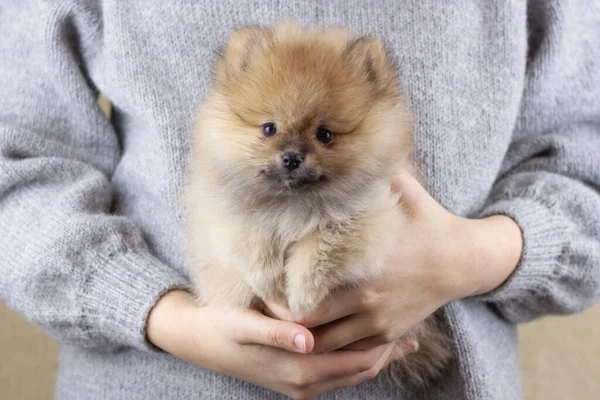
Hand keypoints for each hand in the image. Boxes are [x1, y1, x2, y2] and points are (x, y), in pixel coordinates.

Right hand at [146, 290, 415, 398]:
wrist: (199, 341)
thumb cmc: (222, 326)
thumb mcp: (244, 326)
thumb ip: (275, 334)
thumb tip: (307, 341)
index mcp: (297, 370)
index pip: (355, 361)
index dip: (383, 346)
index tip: (406, 323)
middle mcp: (303, 383)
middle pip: (359, 370)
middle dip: (386, 353)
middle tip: (413, 331)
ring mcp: (300, 384)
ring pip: (350, 374)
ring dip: (375, 358)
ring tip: (399, 340)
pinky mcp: (295, 379)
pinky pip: (336, 374)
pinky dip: (356, 361)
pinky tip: (364, 345)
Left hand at [267, 172, 522, 352]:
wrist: (464, 261)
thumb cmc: (427, 222)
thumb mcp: (402, 190)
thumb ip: (370, 173)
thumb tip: (344, 144)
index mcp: (362, 269)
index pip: (303, 296)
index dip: (278, 297)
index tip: (265, 285)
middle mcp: (367, 301)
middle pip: (309, 326)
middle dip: (285, 321)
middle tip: (268, 309)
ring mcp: (379, 322)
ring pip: (327, 345)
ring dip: (306, 338)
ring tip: (286, 325)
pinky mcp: (389, 334)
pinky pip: (352, 354)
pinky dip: (332, 348)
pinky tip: (318, 335)